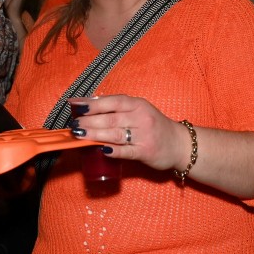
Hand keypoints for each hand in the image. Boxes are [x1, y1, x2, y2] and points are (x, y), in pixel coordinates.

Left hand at [68, 94, 190, 171]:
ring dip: (95, 135)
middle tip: (74, 125)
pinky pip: (126, 151)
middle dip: (89, 121)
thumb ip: (119, 108)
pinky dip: (114, 151)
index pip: (112, 101)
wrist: (179, 144)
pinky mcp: (146, 151)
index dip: (93, 104)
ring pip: (116, 134)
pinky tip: (101, 150)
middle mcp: (141, 117)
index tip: (75, 106)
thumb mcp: (139, 110)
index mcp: (138, 104)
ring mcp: (144, 135)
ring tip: (80, 135)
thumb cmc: (154, 126)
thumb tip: (89, 105)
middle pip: (111, 119)